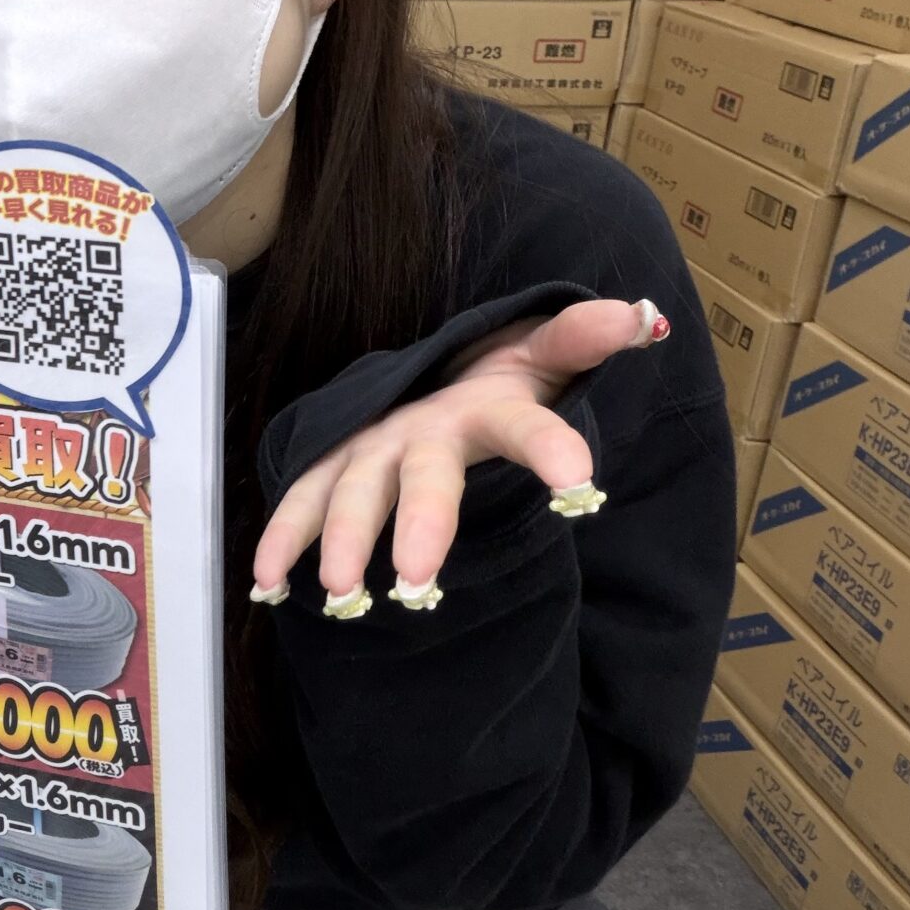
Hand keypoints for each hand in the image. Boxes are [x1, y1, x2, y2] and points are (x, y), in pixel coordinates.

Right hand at [250, 296, 666, 612]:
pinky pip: (302, 503)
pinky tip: (266, 583)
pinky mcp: (336, 471)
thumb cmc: (496, 382)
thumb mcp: (543, 360)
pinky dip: (281, 538)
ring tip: (340, 591)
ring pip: (352, 494)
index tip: (581, 483)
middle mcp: (421, 428)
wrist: (427, 374)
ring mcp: (371, 449)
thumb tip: (643, 317)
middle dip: (419, 522)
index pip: (524, 425)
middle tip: (419, 577)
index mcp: (483, 408)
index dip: (551, 448)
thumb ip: (583, 340)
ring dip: (341, 539)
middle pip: (422, 475)